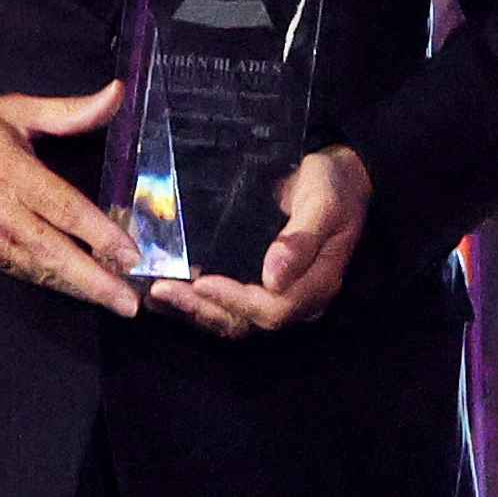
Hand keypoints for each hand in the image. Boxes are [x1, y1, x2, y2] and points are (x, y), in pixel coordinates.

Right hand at [0, 81, 140, 316]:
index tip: (131, 254)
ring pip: (39, 270)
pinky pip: (21, 272)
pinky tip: (78, 291)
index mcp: (15, 174)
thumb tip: (117, 93)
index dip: (99, 233)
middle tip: (129, 303)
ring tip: (115, 302)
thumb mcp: (15, 110)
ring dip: (78, 288)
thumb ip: (69, 110)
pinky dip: (50, 284)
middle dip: (94, 280)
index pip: (64, 208)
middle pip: (55, 253)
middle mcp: (4, 212)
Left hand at [147, 143, 372, 338]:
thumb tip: (274, 277)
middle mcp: (297, 297)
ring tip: (158, 293)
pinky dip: (198, 302)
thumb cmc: (333, 186)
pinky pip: (229, 303)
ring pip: (233, 317)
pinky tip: (168, 293)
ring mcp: (279, 293)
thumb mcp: (323, 205)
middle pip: (247, 320)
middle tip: (162, 290)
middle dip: (203, 307)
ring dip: (195, 309)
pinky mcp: (260, 283)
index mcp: (317, 284)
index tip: (201, 281)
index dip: (235, 299)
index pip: (273, 308)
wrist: (339, 176)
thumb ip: (301, 241)